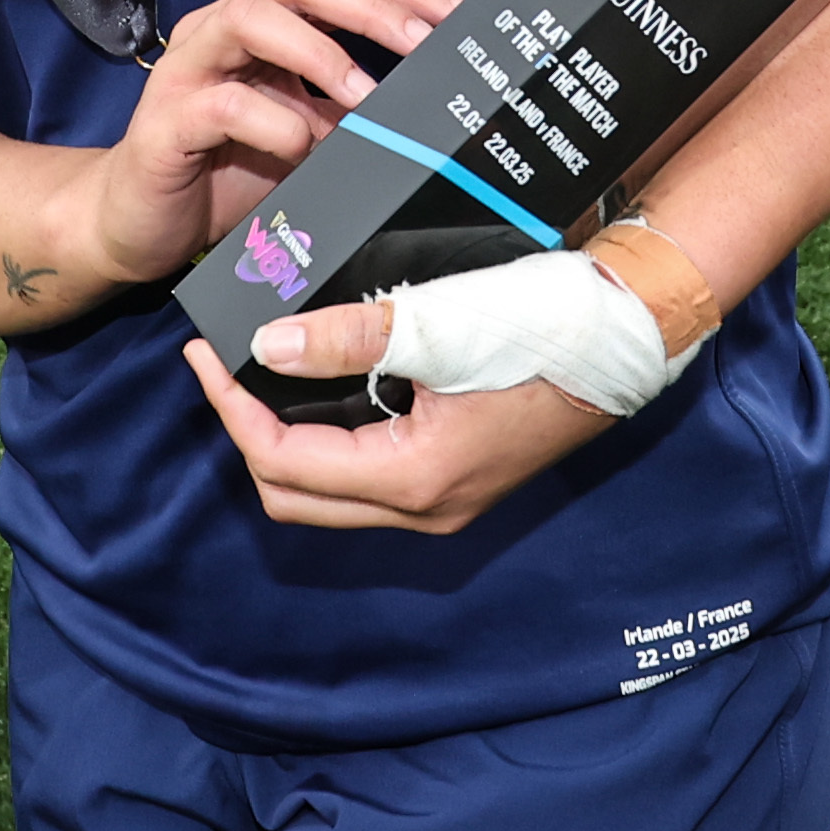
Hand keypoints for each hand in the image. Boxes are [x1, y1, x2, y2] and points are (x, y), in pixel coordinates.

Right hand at [51, 0, 457, 300]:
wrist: (139, 225)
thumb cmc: (228, 175)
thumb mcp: (312, 139)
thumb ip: (357, 113)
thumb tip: (438, 103)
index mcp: (269, 26)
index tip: (459, 16)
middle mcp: (225, 30)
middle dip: (366, 3)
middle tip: (421, 42)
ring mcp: (191, 69)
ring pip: (249, 16)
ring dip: (318, 50)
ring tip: (365, 93)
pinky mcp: (164, 120)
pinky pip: (219, 104)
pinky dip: (271, 122)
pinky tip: (302, 148)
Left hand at [183, 316, 616, 534]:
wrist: (627, 330)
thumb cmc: (542, 325)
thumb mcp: (437, 323)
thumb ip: (346, 339)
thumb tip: (266, 348)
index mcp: (413, 479)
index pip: (283, 461)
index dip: (232, 409)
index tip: (202, 356)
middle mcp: (426, 507)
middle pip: (295, 496)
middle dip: (246, 435)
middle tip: (222, 370)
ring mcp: (445, 498)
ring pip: (328, 492)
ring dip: (283, 442)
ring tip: (259, 374)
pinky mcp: (457, 474)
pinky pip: (364, 475)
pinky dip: (325, 437)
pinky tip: (320, 382)